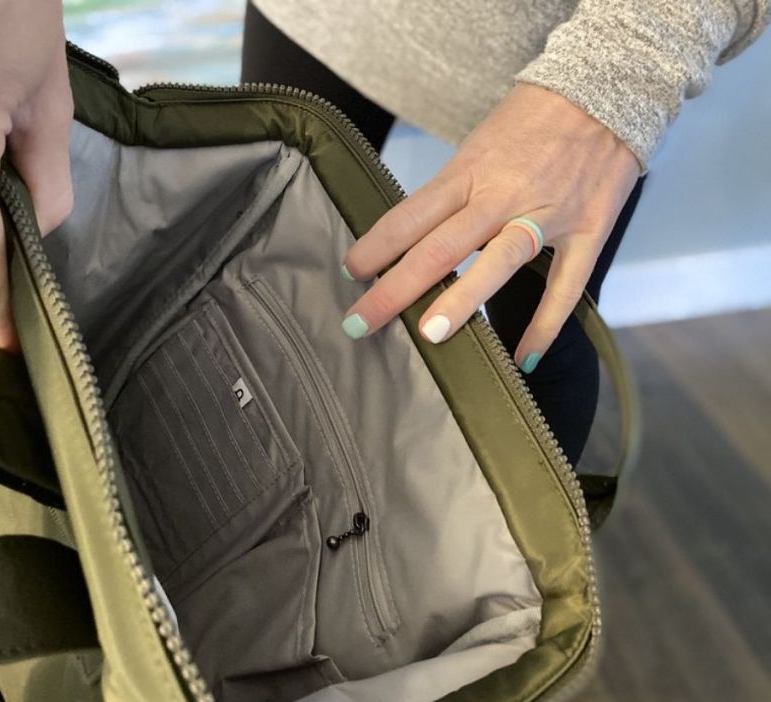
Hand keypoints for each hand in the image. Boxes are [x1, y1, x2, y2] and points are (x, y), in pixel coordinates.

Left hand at [341, 83, 639, 370]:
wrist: (608, 86)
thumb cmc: (531, 119)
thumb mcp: (479, 145)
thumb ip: (451, 192)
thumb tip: (412, 238)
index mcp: (469, 171)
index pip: (411, 215)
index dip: (376, 247)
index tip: (350, 274)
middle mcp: (502, 194)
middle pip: (441, 245)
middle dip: (396, 287)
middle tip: (359, 322)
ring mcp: (547, 212)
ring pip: (498, 261)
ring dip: (462, 300)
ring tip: (430, 335)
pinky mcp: (588, 229)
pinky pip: (566, 285)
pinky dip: (546, 324)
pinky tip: (523, 358)